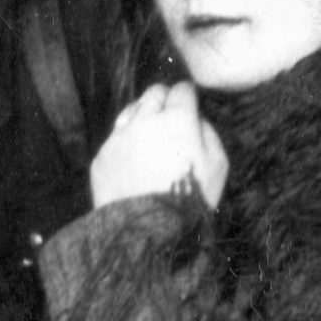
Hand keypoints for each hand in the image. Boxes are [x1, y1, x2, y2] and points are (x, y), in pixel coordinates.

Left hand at [88, 82, 227, 210]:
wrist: (147, 230)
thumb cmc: (191, 198)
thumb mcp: (218, 164)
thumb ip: (208, 132)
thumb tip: (196, 119)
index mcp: (177, 118)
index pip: (182, 89)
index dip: (187, 96)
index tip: (189, 104)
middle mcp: (144, 120)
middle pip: (153, 94)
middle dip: (164, 99)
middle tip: (169, 115)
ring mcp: (118, 137)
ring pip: (130, 111)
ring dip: (142, 115)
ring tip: (150, 133)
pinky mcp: (101, 157)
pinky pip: (114, 139)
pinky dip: (125, 143)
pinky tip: (133, 160)